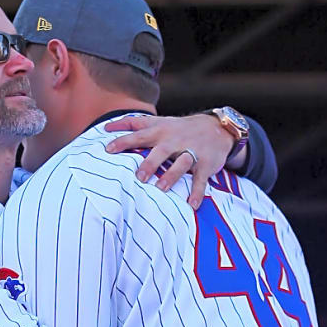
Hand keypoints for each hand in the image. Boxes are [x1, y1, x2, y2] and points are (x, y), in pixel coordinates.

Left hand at [104, 114, 232, 209]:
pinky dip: (197, 192)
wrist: (218, 128)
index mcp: (161, 131)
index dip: (124, 141)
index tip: (107, 149)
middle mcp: (175, 140)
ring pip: (182, 163)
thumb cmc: (180, 128)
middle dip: (150, 163)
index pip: (139, 134)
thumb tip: (107, 128)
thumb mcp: (160, 122)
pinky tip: (192, 205)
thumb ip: (135, 124)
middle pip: (161, 151)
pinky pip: (201, 179)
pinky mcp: (206, 164)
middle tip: (138, 176)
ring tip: (160, 189)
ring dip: (171, 176)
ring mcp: (192, 152)